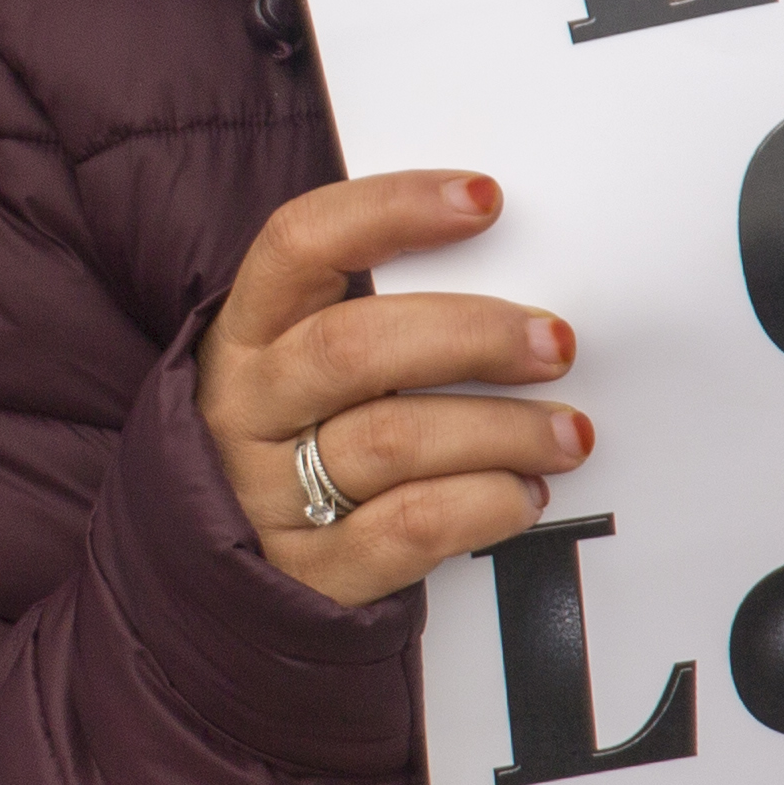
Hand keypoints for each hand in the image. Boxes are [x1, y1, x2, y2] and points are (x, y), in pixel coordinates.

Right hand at [198, 171, 588, 607]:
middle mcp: (247, 406)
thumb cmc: (292, 450)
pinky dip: (481, 507)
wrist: (218, 585)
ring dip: (501, 430)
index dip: (390, 209)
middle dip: (472, 337)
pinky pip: (408, 529)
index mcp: (245, 334)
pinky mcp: (309, 573)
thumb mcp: (301, 370)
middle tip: (553, 343)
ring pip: (393, 440)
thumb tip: (508, 283)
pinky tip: (520, 495)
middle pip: (355, 347)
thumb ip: (378, 323)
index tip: (483, 198)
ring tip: (565, 433)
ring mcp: (267, 493)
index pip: (300, 243)